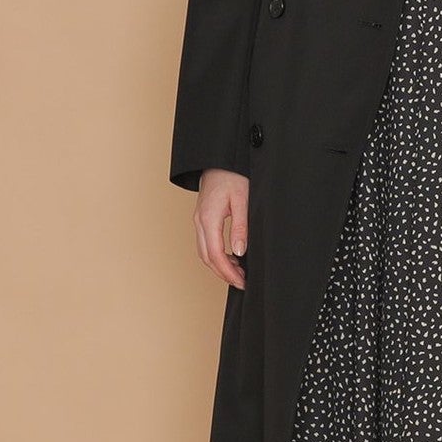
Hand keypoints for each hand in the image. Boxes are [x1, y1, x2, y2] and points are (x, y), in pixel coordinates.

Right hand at [194, 169, 249, 287]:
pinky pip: (205, 243)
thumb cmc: (233, 175)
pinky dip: (216, 255)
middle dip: (223, 273)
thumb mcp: (243, 199)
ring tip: (239, 273)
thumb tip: (240, 252)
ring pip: (204, 252)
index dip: (228, 272)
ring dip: (219, 266)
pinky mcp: (201, 218)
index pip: (216, 254)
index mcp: (208, 218)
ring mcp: (198, 220)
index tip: (242, 282)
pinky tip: (232, 257)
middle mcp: (199, 222)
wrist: (220, 158)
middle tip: (242, 282)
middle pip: (207, 257)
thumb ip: (240, 227)